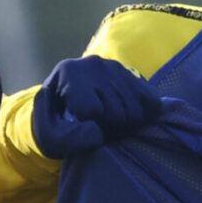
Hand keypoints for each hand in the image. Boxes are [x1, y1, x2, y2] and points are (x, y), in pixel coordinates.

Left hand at [30, 56, 161, 158]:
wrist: (60, 108)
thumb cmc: (54, 124)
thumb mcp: (50, 137)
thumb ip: (68, 138)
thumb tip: (97, 134)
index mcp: (68, 72)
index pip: (93, 110)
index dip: (91, 127)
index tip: (82, 127)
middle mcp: (93, 64)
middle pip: (117, 111)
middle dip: (109, 128)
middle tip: (98, 128)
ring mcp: (115, 66)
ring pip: (136, 109)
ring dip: (125, 125)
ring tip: (108, 123)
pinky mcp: (132, 74)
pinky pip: (151, 102)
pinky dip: (144, 116)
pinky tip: (127, 118)